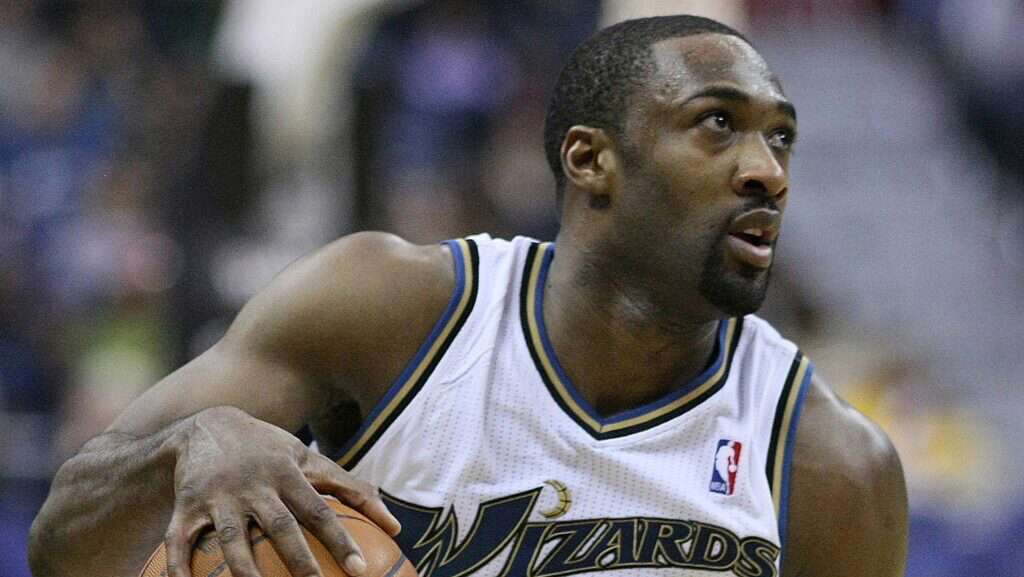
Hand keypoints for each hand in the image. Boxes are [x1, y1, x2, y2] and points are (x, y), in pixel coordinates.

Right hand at [163, 406, 400, 576]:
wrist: (207, 425)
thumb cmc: (270, 450)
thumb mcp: (310, 460)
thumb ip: (352, 490)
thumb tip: (396, 527)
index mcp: (287, 474)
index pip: (319, 512)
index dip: (340, 541)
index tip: (360, 569)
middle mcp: (255, 486)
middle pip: (280, 527)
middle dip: (299, 561)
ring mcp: (219, 497)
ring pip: (232, 538)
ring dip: (244, 572)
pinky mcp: (187, 507)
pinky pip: (179, 540)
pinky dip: (178, 566)